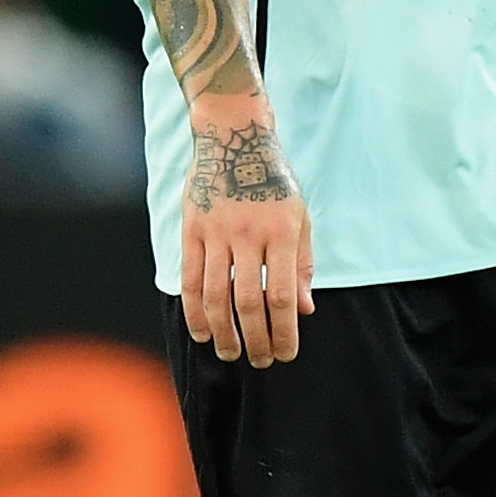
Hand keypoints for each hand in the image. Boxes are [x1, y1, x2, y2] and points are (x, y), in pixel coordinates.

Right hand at [181, 98, 313, 365]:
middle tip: (260, 361)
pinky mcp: (192, 229)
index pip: (282, 295)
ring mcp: (216, 232)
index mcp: (281, 232)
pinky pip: (190, 278)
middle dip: (256, 339)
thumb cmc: (273, 179)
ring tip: (231, 354)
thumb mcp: (299, 216)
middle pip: (248, 302)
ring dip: (224, 332)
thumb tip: (305, 310)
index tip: (286, 353)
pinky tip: (203, 332)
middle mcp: (249, 234)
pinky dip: (195, 310)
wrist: (234, 134)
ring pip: (216, 295)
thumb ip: (301, 264)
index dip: (284, 331)